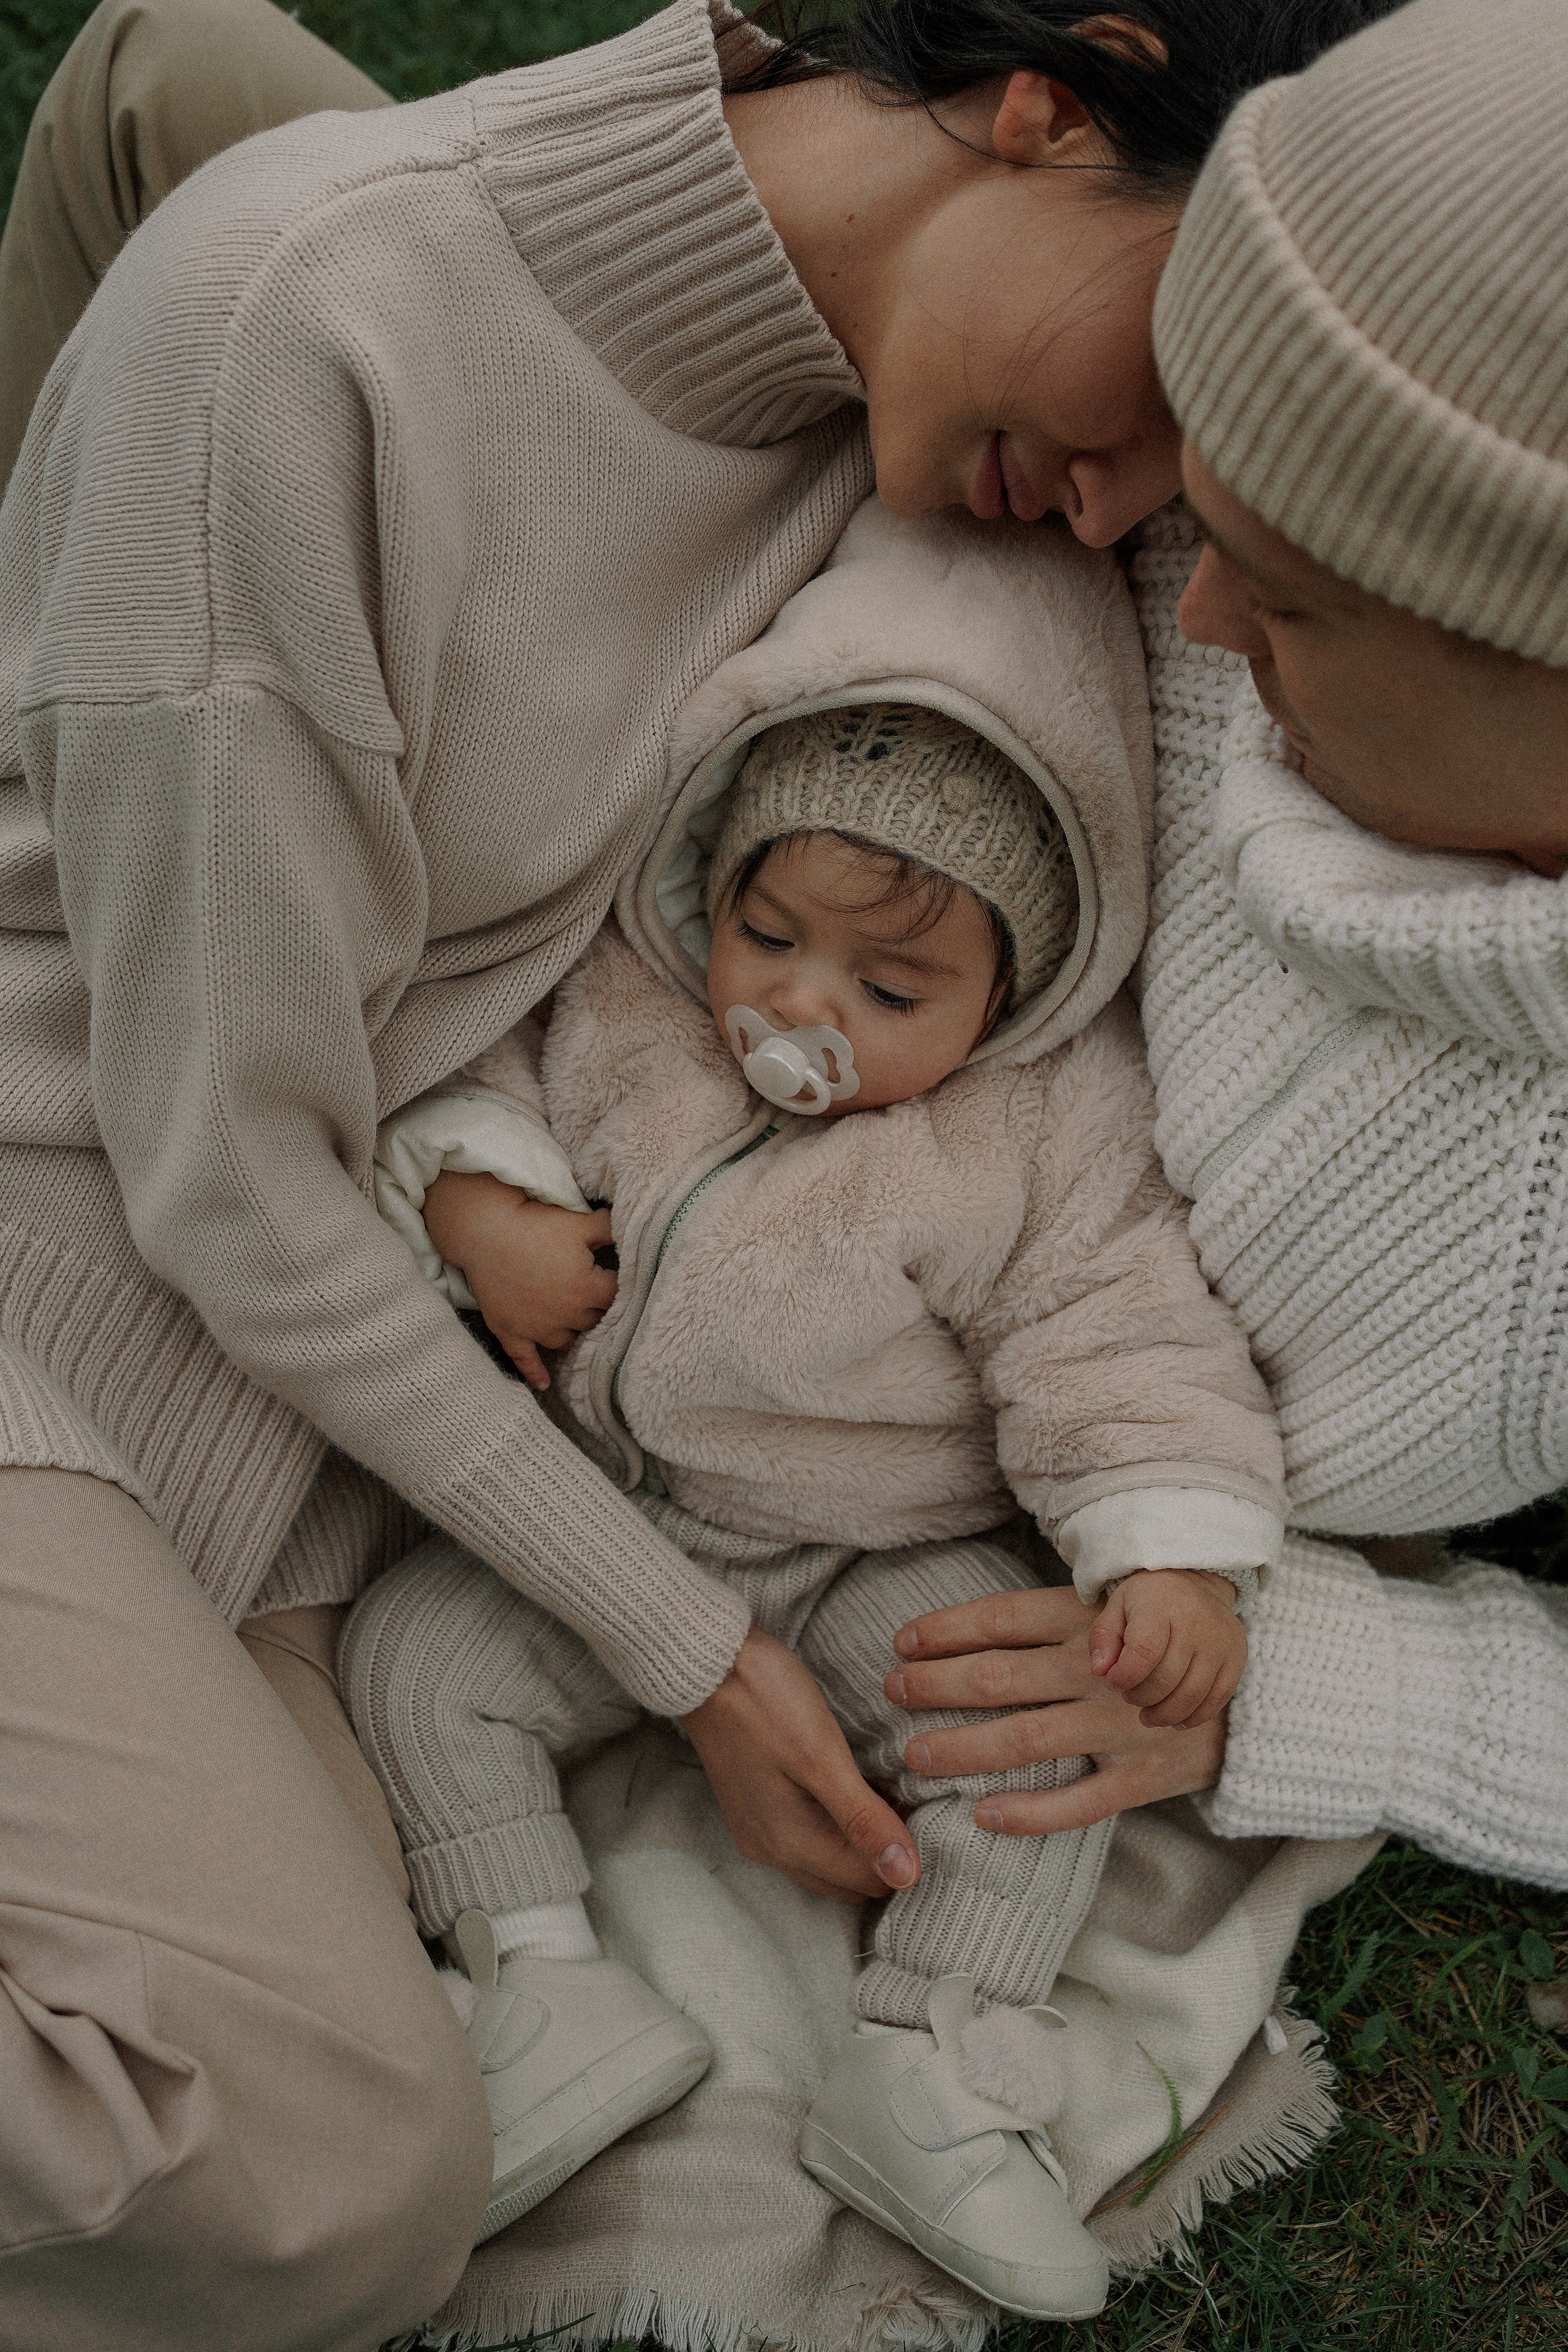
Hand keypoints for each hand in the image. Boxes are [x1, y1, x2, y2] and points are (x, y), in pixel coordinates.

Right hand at [423, 1169, 616, 1390]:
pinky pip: (526, 1360)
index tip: (614, 1278)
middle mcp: (566, 1316)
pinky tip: (544, 1384)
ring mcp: (537, 1328)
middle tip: (592, 1294)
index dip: (617, 1285)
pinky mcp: (512, 1332)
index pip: (617, 1297)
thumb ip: (611, 1229)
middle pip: (594, 1321)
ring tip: (572, 1320)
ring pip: (567, 1341)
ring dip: (571, 1330)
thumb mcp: (581, 1222)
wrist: (485, 1231)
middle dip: (596, 1307)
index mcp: (587, 1290)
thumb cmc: (537, 1225)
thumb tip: (636, 1229)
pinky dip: (536, 1372)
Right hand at [681, 1629, 919, 1902]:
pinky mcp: (756, 1806)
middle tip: (907, 1795)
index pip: (873, 1882)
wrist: (706, 1664)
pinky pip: (810, 1834)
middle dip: (884, 1849)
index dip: (906, 1852)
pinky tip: (851, 1780)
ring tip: (882, 1784)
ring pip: (831, 1858)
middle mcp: (773, 1850)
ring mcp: (760, 1830)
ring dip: (861, 1834)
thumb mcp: (823, 1758)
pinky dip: (836, 1820)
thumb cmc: (766, 1702)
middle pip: (851, 1878)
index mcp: (792, 1845)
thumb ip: (863, 1820)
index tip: (921, 1806)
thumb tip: (907, 1878)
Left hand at [887, 1584, 1226, 1835]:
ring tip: (915, 1757)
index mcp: (1088, 1622)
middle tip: (891, 1693)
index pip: (1001, 1618)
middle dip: (936, 1685)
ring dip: (963, 1748)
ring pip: (1025, 1739)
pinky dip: (1028, 1814)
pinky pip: (1076, 1803)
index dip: (945, 1629)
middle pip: (1000, 1676)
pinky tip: (982, 1816)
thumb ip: (1053, 1620)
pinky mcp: (1140, 1778)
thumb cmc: (1164, 1649)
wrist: (1251, 1696)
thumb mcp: (1116, 1613)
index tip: (900, 1641)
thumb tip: (973, 1631)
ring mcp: (1118, 1728)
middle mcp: (1098, 1672)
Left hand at [1089, 1567, 1245, 1727]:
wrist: (1194, 1582)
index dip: (1125, 1677)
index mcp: (1161, 1607)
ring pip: (1192, 1696)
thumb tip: (1101, 1671)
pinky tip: (1175, 1720)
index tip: (1112, 1682)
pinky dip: (1194, 1717)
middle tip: (1129, 1695)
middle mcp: (1196, 1624)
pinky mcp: (1236, 1658)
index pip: (1144, 1652)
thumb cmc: (1149, 1600)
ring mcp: (1220, 1642)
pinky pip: (1217, 1700)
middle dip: (1140, 1697)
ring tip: (1148, 1715)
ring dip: (1165, 1715)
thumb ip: (1103, 1637)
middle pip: (1166, 1680)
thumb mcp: (1117, 1606)